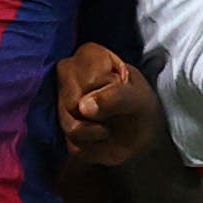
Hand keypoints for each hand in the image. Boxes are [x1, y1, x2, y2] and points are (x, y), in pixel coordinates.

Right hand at [57, 42, 163, 167]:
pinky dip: (92, 147)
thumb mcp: (139, 98)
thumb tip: (82, 107)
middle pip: (72, 103)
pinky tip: (100, 137)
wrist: (142, 134)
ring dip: (96, 133)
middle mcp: (68, 74)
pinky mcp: (60, 128)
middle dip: (99, 114)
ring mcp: (60, 101)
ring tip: (108, 125)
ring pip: (70, 126)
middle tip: (115, 110)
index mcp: (89, 55)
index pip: (89, 81)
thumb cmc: (140, 107)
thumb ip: (116, 97)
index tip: (122, 87)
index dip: (109, 90)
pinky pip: (72, 145)